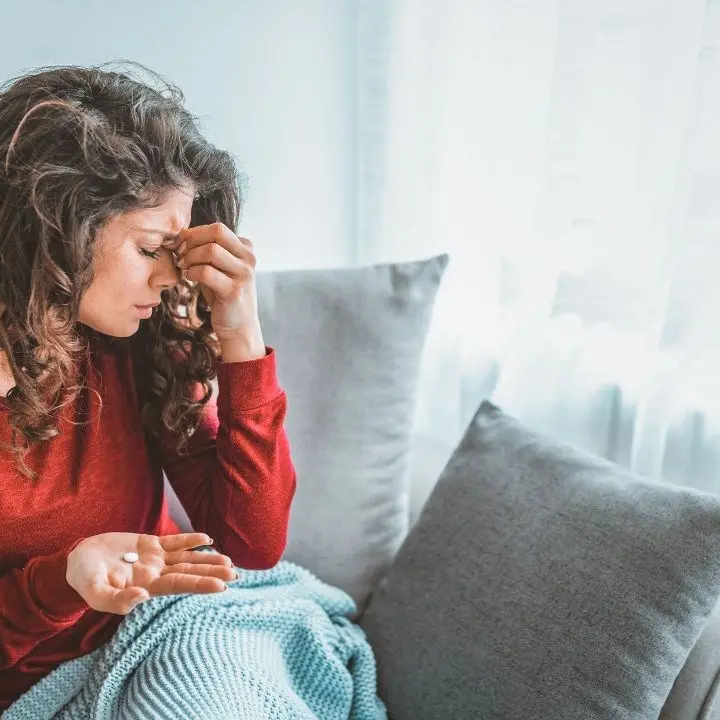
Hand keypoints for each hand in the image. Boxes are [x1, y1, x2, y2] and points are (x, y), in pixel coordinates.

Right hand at [66, 532, 236, 615]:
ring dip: (207, 558)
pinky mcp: (149, 543)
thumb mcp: (94, 593)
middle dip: (212, 573)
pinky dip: (190, 539)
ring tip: (228, 561)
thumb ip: (115, 600)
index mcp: (145, 586)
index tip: (222, 586)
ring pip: (186, 558)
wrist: (76, 560)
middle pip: (189, 572)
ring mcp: (154, 558)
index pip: (179, 585)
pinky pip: (173, 542)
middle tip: (236, 574)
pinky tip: (207, 539)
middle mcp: (154, 573)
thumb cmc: (83, 579)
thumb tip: (142, 597)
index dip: (200, 584)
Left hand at [171, 223, 261, 345]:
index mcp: (246, 248)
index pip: (217, 228)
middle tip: (180, 254)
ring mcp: (244, 274)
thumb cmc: (222, 293)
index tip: (180, 245)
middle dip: (192, 241)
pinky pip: (206, 272)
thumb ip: (206, 249)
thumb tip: (181, 233)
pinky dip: (192, 272)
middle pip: (217, 233)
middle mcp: (248, 258)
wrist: (238, 325)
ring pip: (211, 251)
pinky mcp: (234, 291)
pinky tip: (189, 278)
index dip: (194, 233)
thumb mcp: (217, 266)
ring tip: (184, 267)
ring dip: (190, 257)